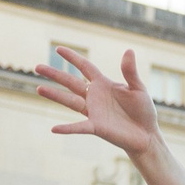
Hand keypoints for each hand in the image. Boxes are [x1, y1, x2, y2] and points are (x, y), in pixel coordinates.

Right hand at [37, 44, 158, 159]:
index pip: (85, 67)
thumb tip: (128, 50)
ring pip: (69, 101)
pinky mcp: (96, 127)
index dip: (72, 58)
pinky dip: (67, 128)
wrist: (147, 135)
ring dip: (54, 95)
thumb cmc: (143, 111)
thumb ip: (130, 71)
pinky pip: (79, 127)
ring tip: (38, 88)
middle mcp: (95, 97)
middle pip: (70, 82)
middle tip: (37, 66)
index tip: (58, 49)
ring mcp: (93, 112)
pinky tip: (54, 128)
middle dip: (55, 74)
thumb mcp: (138, 88)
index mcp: (104, 84)